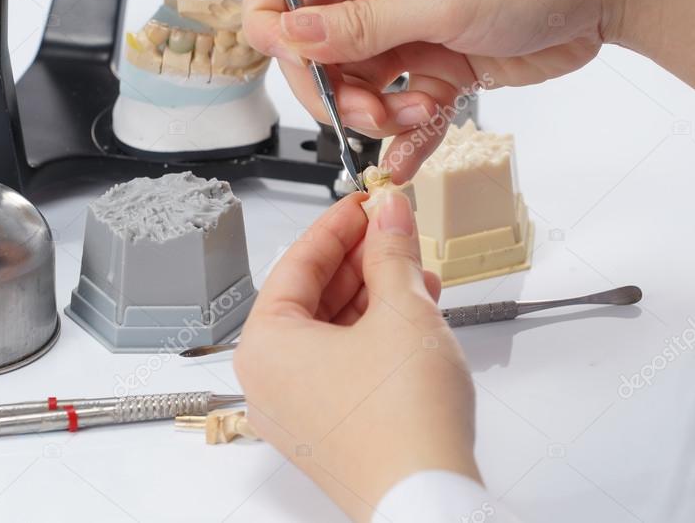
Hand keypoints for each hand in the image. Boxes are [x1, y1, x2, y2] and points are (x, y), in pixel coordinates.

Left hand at [234, 191, 479, 520]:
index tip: (367, 202)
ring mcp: (299, 412)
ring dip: (376, 294)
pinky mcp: (332, 431)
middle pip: (313, 297)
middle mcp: (271, 382)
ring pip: (333, 332)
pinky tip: (414, 312)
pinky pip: (345, 365)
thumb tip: (389, 212)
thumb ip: (392, 252)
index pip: (297, 263)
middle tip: (395, 229)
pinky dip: (377, 334)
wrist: (429, 501)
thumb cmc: (404, 421)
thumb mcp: (402, 310)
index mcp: (265, 347)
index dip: (338, 225)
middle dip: (361, 259)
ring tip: (416, 268)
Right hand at [242, 0, 613, 180]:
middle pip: (313, 48)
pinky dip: (404, 137)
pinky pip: (401, 110)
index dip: (270, 19)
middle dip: (331, 89)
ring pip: (355, 86)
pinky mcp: (438, 66)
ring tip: (415, 117)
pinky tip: (410, 156)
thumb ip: (361, 25)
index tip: (290, 60)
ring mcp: (407, 31)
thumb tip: (291, 33)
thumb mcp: (438, 0)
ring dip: (375, 116)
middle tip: (366, 109)